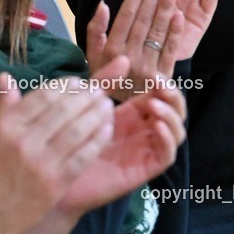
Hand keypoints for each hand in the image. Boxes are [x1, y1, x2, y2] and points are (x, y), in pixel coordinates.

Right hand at [0, 73, 114, 233]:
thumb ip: (3, 106)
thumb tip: (6, 76)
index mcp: (5, 126)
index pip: (44, 95)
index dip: (66, 86)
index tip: (79, 82)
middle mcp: (23, 141)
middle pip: (65, 108)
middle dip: (87, 96)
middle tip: (99, 91)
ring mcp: (41, 163)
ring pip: (78, 129)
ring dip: (97, 113)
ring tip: (107, 105)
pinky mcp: (55, 184)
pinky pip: (84, 155)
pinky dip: (99, 139)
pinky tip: (107, 130)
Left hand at [58, 80, 186, 214]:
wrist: (56, 175)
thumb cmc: (68, 140)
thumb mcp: (87, 106)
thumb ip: (104, 83)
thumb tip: (124, 58)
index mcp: (133, 114)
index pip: (162, 96)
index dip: (164, 84)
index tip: (155, 76)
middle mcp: (143, 131)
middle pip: (175, 112)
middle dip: (173, 96)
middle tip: (160, 87)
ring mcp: (146, 150)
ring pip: (177, 132)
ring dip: (171, 115)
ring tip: (154, 104)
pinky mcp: (144, 170)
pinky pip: (166, 156)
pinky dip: (168, 139)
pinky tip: (156, 127)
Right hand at [86, 0, 184, 100]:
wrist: (119, 115)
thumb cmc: (105, 80)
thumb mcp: (92, 56)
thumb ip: (95, 30)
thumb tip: (103, 4)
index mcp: (111, 47)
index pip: (127, 10)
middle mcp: (127, 55)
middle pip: (143, 17)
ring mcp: (146, 66)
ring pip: (157, 31)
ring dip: (165, 7)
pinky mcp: (162, 77)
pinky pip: (169, 51)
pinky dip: (174, 33)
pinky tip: (179, 16)